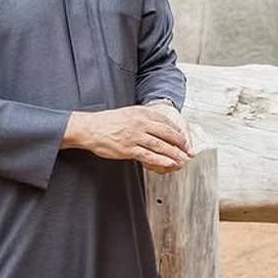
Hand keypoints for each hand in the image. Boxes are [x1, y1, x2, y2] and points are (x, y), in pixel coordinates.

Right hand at [64, 105, 192, 172]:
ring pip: (160, 145)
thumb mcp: (128, 113)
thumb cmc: (107, 122)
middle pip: (167, 133)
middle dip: (180, 143)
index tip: (184, 137)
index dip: (177, 130)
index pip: (165, 121)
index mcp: (141, 113)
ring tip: (182, 159)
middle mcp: (140, 123)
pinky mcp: (128, 149)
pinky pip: (149, 155)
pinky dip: (161, 160)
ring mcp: (135, 136)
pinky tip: (169, 163)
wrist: (89, 128)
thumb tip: (158, 124)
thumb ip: (143, 118)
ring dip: (174, 153)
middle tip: (187, 149)